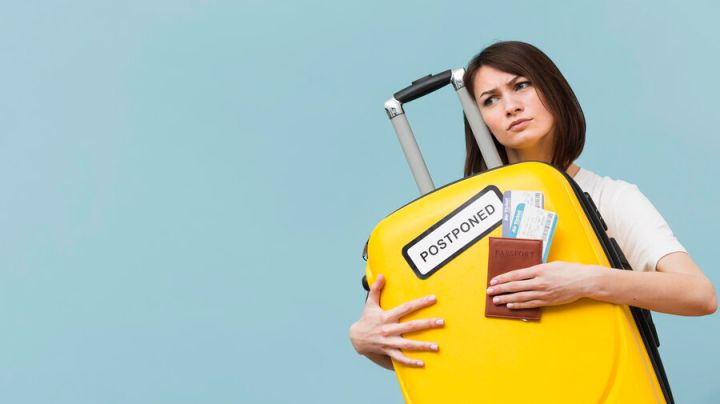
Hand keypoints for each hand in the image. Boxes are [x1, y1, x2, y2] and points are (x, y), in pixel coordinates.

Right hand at [349, 274, 444, 366]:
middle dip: (427, 324)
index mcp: (387, 316)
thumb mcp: (370, 304)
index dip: (420, 303)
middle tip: (441, 322)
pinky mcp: (388, 351)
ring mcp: (389, 342)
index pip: (406, 308)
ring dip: (423, 346)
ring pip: (408, 344)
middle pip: (411, 326)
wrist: (356, 338)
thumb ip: (376, 289)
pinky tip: (422, 363)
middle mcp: (389, 329)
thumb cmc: (366, 320)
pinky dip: (410, 362)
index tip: (433, 299)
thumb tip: (381, 275)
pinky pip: (400, 358)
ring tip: (437, 346)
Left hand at [486, 261, 600, 308]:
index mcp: (539, 270)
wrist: (584, 281)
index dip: (503, 278)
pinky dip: (519, 305)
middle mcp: (539, 282)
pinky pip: (530, 304)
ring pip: (520, 296)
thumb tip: (523, 274)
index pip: (516, 274)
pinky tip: (510, 305)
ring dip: (506, 299)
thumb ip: (537, 269)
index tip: (493, 280)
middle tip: (489, 291)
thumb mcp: (550, 265)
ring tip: (496, 300)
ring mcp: (543, 292)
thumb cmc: (568, 270)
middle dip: (500, 289)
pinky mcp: (548, 301)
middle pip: (515, 286)